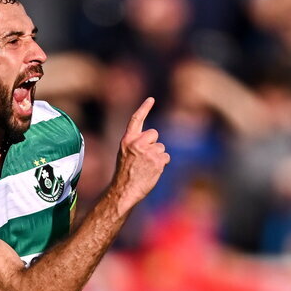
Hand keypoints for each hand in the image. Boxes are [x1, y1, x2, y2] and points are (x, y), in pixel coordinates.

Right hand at [108, 97, 169, 215]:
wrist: (124, 191)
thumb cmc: (125, 174)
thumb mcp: (125, 155)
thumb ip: (136, 144)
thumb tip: (153, 138)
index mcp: (127, 140)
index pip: (136, 120)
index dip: (144, 108)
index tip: (151, 99)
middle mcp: (137, 143)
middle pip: (154, 134)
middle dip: (153, 144)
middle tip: (144, 159)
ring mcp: (147, 152)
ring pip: (161, 148)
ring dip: (157, 157)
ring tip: (146, 168)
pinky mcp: (157, 161)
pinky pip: (166, 157)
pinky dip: (162, 164)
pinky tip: (152, 172)